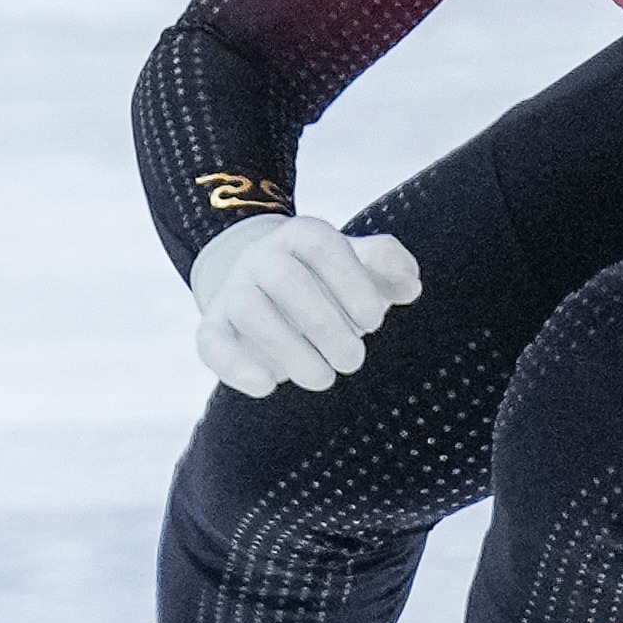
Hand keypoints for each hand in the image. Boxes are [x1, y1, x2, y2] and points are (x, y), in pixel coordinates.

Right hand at [189, 214, 420, 397]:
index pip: (322, 245)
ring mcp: (234, 292)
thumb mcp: (360, 265)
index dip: (351, 282)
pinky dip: (237, 366)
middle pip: (284, 278)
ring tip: (322, 378)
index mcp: (302, 237)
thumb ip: (387, 264)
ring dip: (290, 350)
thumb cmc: (328, 282)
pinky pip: (212, 342)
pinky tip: (268, 386)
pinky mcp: (213, 328)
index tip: (374, 320)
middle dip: (324, 324)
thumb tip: (409, 284)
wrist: (265, 289)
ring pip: (250, 311)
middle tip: (353, 361)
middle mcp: (262, 258)